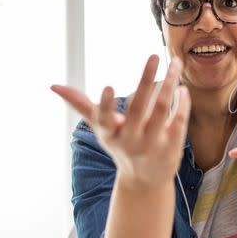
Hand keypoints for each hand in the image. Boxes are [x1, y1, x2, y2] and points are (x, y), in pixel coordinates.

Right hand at [51, 55, 190, 189]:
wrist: (144, 181)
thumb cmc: (120, 146)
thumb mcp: (101, 128)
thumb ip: (80, 105)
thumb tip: (53, 86)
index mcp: (110, 134)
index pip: (104, 120)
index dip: (105, 105)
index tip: (108, 87)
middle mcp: (130, 140)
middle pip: (139, 108)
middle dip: (146, 80)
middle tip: (153, 56)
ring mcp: (152, 144)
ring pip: (162, 110)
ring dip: (169, 84)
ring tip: (174, 63)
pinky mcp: (171, 146)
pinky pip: (179, 121)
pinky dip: (182, 103)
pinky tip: (182, 88)